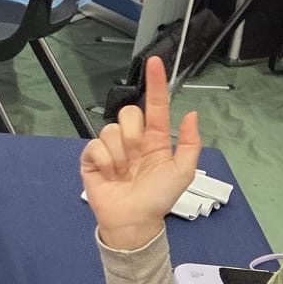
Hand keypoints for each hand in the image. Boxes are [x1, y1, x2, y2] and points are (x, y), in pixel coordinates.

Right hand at [79, 55, 200, 249]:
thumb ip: (189, 143)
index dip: (155, 83)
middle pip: (128, 114)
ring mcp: (111, 149)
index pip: (155, 105)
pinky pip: (95, 145)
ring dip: (120, 154)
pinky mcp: (92, 159)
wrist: (133, 221)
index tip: (154, 62)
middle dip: (133, 134)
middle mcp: (132, 140)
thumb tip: (190, 114)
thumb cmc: (159, 198)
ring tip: (123, 173)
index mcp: (155, 140)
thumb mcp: (183, 172)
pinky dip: (105, 161)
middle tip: (137, 158)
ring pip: (111, 130)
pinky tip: (110, 175)